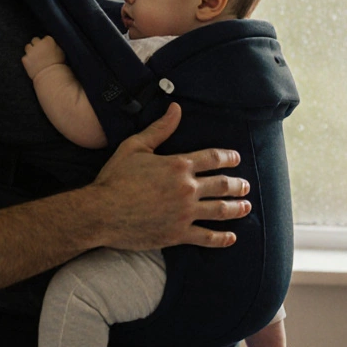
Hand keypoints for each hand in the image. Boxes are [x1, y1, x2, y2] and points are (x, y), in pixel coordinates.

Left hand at [22, 36, 65, 78]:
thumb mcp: (60, 52)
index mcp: (48, 41)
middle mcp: (38, 44)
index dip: (46, 44)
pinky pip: (25, 57)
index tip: (47, 48)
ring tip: (35, 58)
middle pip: (35, 40)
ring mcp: (30, 51)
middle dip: (37, 45)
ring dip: (30, 51)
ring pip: (28, 47)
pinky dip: (28, 60)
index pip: (45, 38)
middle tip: (40, 52)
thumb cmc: (58, 65)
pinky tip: (32, 65)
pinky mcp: (25, 59)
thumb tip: (51, 45)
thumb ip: (54, 46)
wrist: (51, 76)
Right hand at [87, 103, 249, 249]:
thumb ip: (160, 129)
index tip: (236, 159)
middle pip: (222, 185)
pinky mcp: (178, 234)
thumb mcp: (136, 146)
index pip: (213, 158)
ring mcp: (184, 213)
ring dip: (236, 208)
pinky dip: (222, 238)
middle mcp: (187, 188)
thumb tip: (176, 108)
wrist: (100, 212)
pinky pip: (206, 237)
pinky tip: (231, 237)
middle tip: (246, 186)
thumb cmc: (115, 178)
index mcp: (179, 165)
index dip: (228, 157)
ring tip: (246, 206)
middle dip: (237, 185)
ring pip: (220, 210)